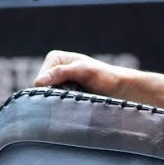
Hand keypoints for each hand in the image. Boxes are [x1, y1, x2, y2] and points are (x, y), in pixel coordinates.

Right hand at [33, 49, 163, 111]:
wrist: (124, 91)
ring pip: (49, 98)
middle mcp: (55, 69)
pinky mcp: (67, 95)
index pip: (39, 80)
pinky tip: (79, 104)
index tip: (73, 88)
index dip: (51, 88)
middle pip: (42, 90)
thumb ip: (61, 73)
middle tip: (77, 95)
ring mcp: (60, 83)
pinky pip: (57, 104)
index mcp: (55, 58)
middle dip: (56, 96)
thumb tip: (39, 82)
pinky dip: (67, 106)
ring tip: (80, 99)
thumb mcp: (84, 71)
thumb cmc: (107, 78)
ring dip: (62, 102)